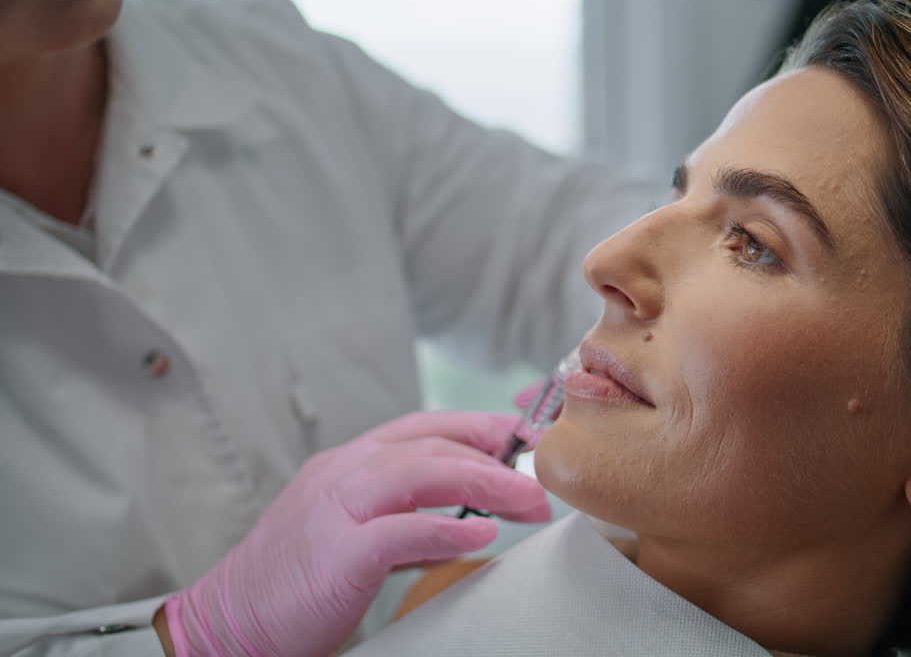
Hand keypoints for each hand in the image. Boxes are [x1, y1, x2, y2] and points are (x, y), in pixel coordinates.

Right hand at [163, 411, 550, 656]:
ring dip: (485, 483)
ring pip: (422, 472)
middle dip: (496, 458)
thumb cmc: (292, 587)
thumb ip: (405, 523)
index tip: (525, 442)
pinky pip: (403, 530)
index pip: (425, 428)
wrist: (227, 626)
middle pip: (433, 444)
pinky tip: (484, 534)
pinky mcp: (337, 553)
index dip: (480, 427)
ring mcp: (336, 509)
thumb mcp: (353, 538)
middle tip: (540, 484)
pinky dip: (448, 528)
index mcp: (347, 464)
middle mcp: (342, 474)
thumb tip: (467, 524)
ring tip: (528, 503)